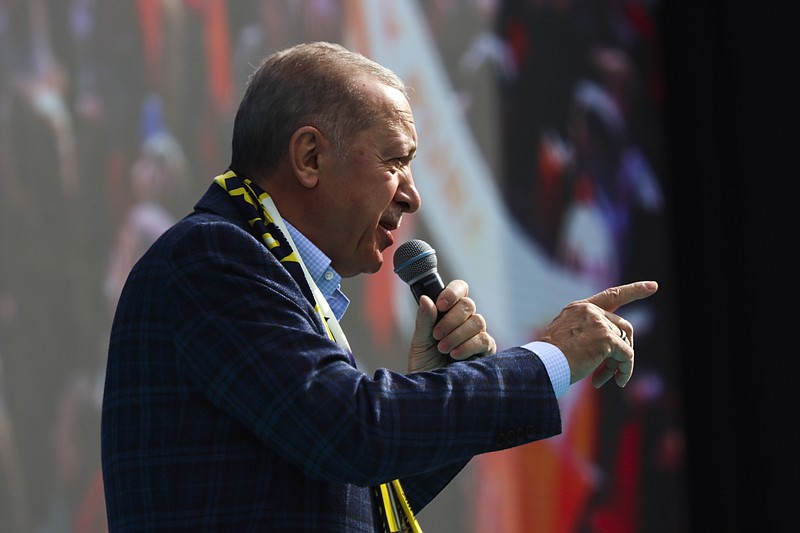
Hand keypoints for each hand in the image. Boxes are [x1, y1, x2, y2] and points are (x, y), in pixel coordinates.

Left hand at [407, 280, 495, 372]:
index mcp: (449, 312)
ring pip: (477, 321)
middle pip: (468, 304)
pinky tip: (455, 355)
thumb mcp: (420, 341)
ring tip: (443, 348)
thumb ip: (424, 320)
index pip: (460, 289)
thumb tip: (425, 298)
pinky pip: (484, 340)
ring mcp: (477, 335)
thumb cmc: (424, 365)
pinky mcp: (487, 352)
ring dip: (457, 334)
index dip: (453, 292)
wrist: (431, 391)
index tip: (440, 305)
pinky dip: (468, 345)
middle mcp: (465, 321)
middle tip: (436, 335)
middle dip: (451, 319)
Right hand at [539, 281, 657, 387]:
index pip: (611, 295)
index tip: (653, 286)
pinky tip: (618, 381)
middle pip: (622, 327)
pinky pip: (627, 355)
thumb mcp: (568, 340)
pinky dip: (625, 370)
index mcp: (578, 308)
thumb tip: (621, 351)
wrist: (541, 364)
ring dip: (621, 363)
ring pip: (625, 342)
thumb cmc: (550, 359)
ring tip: (610, 379)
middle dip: (622, 349)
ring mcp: (598, 322)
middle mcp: (589, 310)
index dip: (634, 290)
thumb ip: (591, 336)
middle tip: (613, 372)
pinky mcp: (605, 337)